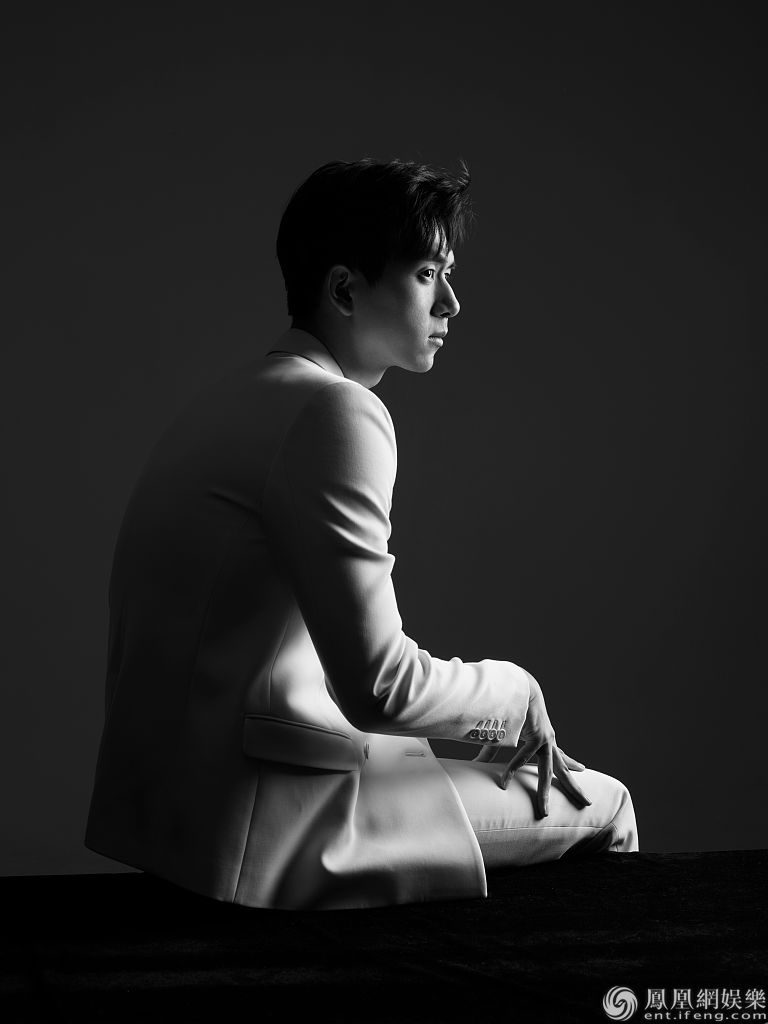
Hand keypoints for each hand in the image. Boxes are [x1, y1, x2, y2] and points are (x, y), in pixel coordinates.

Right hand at [493, 672, 590, 817]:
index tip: (581, 769)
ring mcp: (544, 740)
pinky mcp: (536, 736)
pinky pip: (522, 757)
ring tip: (545, 810)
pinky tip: (503, 782)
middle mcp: (548, 740)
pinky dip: (511, 769)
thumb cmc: (512, 704)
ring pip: (547, 772)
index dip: (570, 764)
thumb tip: (477, 762)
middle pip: (562, 769)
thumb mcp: (504, 731)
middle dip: (572, 786)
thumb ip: (493, 749)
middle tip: (586, 802)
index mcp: (544, 738)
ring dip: (544, 792)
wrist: (517, 684)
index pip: (560, 756)